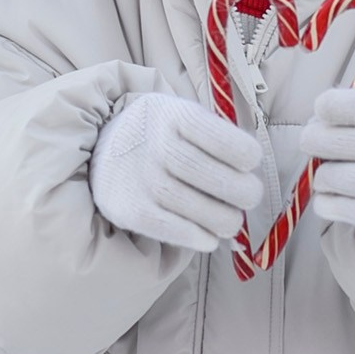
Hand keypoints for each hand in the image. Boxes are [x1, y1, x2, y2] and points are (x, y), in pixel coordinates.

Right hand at [89, 92, 267, 253]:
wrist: (104, 146)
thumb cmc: (159, 134)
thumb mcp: (182, 117)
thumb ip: (214, 138)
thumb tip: (250, 177)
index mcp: (175, 115)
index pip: (224, 140)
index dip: (247, 156)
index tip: (249, 164)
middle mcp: (157, 144)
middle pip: (212, 176)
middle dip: (242, 192)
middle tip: (248, 197)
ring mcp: (141, 177)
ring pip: (193, 206)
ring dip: (223, 219)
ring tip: (230, 221)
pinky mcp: (128, 208)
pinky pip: (169, 227)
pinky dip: (195, 237)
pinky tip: (208, 238)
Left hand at [303, 86, 354, 245]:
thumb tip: (316, 121)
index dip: (333, 105)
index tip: (320, 109)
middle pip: (348, 142)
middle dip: (316, 139)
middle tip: (308, 141)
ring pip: (342, 178)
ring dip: (322, 176)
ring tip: (323, 176)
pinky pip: (346, 210)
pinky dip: (327, 203)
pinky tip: (328, 198)